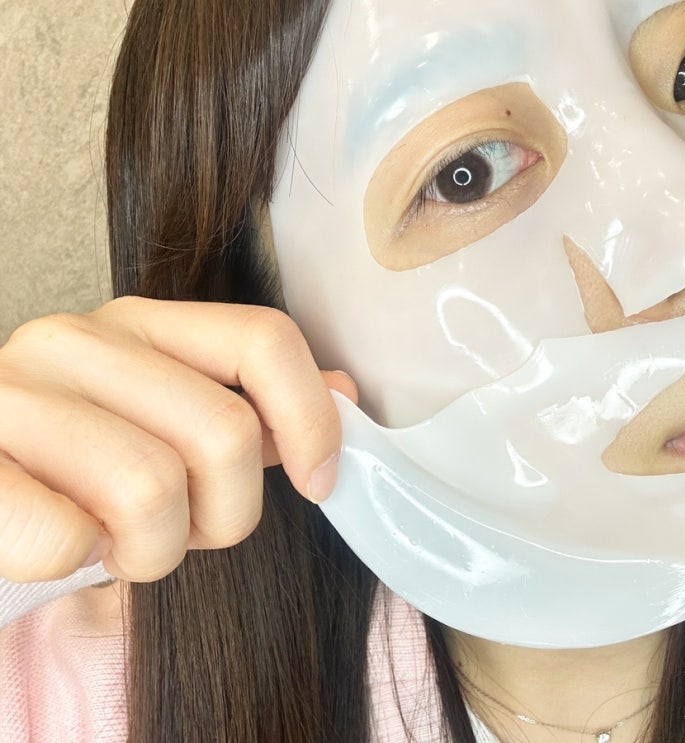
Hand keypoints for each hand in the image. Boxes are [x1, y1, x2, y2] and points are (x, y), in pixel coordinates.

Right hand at [0, 297, 356, 582]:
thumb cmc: (80, 459)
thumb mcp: (167, 418)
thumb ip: (251, 406)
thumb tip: (343, 396)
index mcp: (143, 323)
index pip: (264, 340)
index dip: (312, 418)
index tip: (320, 484)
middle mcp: (80, 340)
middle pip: (226, 432)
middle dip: (225, 516)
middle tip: (184, 528)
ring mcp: (14, 393)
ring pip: (151, 489)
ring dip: (155, 549)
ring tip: (123, 539)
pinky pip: (64, 537)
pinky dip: (79, 561)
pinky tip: (68, 541)